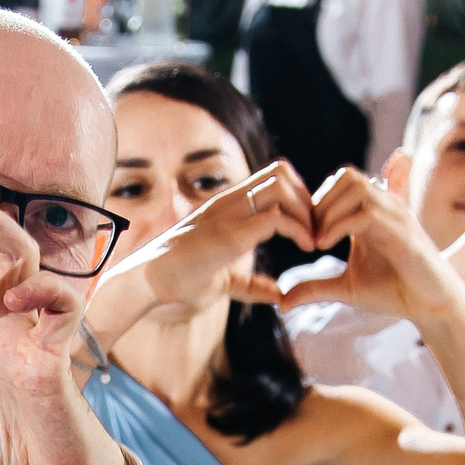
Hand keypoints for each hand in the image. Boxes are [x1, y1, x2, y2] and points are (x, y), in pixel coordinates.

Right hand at [101, 160, 314, 315]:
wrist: (150, 279)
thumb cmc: (180, 277)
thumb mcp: (224, 280)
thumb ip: (252, 284)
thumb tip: (278, 294)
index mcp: (228, 205)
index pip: (271, 177)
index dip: (296, 195)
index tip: (305, 226)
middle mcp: (231, 201)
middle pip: (281, 170)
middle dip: (306, 197)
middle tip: (314, 229)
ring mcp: (231, 213)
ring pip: (282, 185)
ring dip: (305, 210)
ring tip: (312, 239)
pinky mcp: (232, 233)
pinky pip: (277, 216)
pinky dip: (299, 230)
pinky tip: (304, 248)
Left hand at [279, 169, 464, 322]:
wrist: (431, 305)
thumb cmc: (395, 292)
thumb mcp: (346, 288)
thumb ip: (314, 288)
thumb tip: (282, 302)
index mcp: (372, 213)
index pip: (340, 183)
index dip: (316, 203)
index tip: (303, 234)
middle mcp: (386, 206)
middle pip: (346, 176)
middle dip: (320, 203)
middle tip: (307, 235)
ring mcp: (396, 215)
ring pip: (356, 187)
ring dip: (328, 211)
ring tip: (316, 241)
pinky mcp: (402, 231)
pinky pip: (366, 212)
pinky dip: (339, 225)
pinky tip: (325, 245)